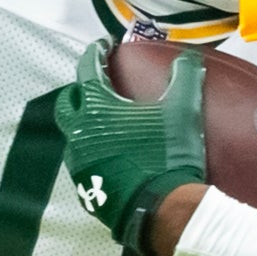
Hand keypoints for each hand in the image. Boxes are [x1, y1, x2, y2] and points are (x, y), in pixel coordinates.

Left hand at [52, 41, 206, 251]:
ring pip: (73, 134)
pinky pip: (83, 161)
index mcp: (96, 108)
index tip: (104, 45)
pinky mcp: (85, 188)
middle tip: (98, 85)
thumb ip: (184, 78)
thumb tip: (188, 56)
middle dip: (80, 89)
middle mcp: (78, 133)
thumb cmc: (168, 155)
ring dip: (84, 123)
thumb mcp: (183, 111)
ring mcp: (78, 163)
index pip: (88, 69)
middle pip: (68, 102)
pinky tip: (109, 154)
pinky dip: (92, 151)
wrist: (160, 211)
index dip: (97, 52)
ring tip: (105, 122)